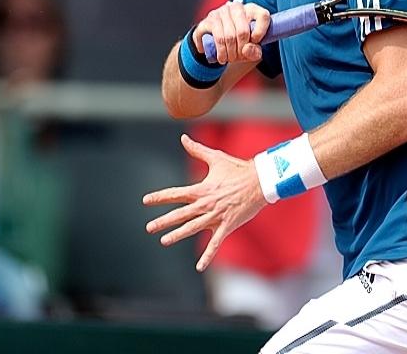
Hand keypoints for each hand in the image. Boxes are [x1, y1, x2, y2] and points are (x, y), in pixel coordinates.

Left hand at [143, 135, 265, 271]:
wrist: (260, 181)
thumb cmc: (237, 169)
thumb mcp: (215, 158)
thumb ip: (197, 150)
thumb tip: (183, 139)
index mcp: (201, 189)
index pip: (175, 193)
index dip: (159, 197)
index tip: (145, 200)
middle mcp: (205, 204)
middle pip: (180, 214)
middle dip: (163, 221)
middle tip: (149, 228)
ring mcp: (216, 216)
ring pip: (193, 228)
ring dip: (178, 235)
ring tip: (164, 241)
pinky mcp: (227, 226)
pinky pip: (215, 244)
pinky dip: (207, 256)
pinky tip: (199, 267)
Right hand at [195, 1, 269, 64]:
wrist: (215, 40)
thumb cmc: (239, 42)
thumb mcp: (251, 48)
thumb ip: (254, 51)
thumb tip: (246, 49)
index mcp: (252, 10)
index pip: (263, 16)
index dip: (261, 32)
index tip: (256, 42)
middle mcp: (237, 7)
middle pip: (243, 31)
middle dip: (241, 50)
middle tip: (239, 57)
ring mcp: (221, 12)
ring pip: (230, 36)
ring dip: (231, 53)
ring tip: (231, 59)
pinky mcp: (209, 19)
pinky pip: (218, 38)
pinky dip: (221, 52)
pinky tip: (222, 57)